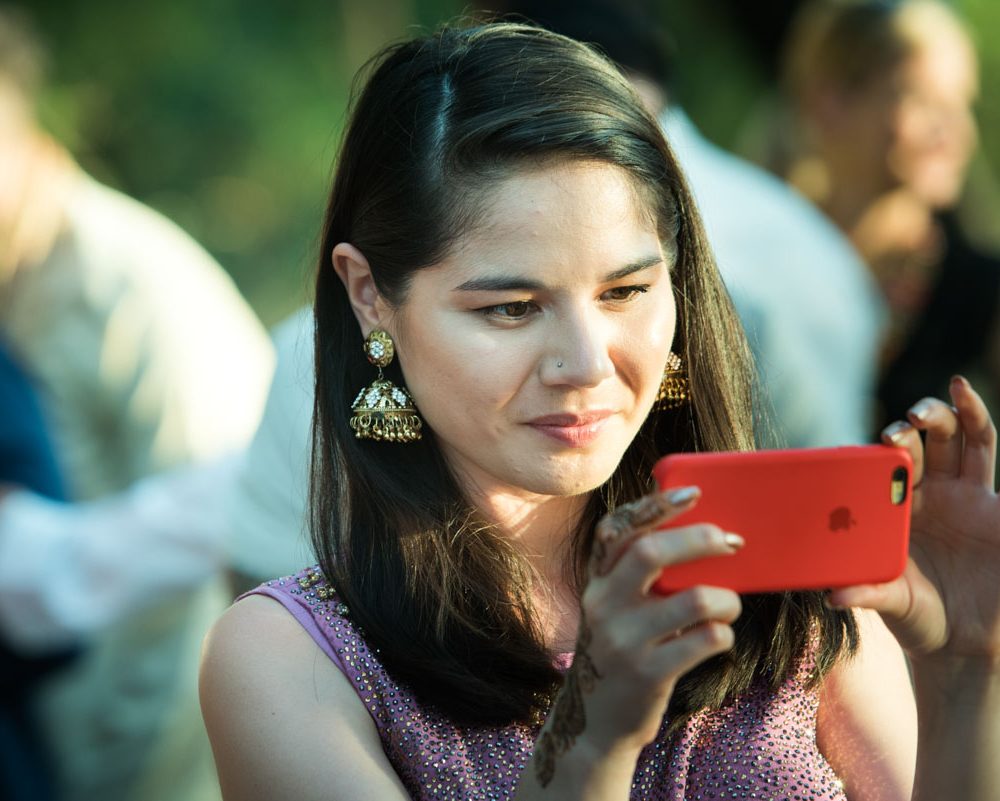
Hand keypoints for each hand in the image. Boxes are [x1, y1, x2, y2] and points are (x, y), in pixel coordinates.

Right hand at [533, 487, 742, 785]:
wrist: (595, 723)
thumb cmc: (621, 652)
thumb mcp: (616, 610)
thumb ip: (639, 577)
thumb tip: (699, 537)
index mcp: (597, 581)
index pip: (617, 529)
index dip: (655, 506)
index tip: (694, 493)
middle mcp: (603, 604)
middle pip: (651, 553)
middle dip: (699, 540)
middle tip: (732, 542)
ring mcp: (623, 640)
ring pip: (693, 599)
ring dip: (725, 599)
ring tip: (728, 606)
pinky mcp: (648, 673)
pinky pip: (706, 640)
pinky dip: (723, 634)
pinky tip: (718, 639)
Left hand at [828, 377, 999, 664]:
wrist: (965, 643)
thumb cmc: (919, 618)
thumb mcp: (892, 603)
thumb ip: (868, 594)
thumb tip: (834, 597)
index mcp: (897, 507)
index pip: (889, 463)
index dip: (885, 445)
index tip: (877, 438)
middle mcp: (930, 494)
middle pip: (927, 441)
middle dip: (918, 422)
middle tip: (906, 421)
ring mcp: (965, 496)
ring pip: (965, 439)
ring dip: (958, 410)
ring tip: (953, 387)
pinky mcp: (995, 508)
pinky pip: (989, 460)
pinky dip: (984, 429)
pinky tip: (976, 406)